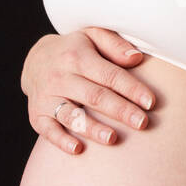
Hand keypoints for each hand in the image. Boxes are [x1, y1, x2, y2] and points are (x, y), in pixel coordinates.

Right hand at [20, 28, 156, 153]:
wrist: (35, 61)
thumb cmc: (75, 50)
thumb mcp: (92, 36)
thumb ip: (115, 44)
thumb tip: (137, 58)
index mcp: (77, 57)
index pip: (109, 75)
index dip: (131, 89)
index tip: (150, 103)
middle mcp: (60, 77)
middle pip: (94, 96)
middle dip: (119, 110)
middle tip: (142, 123)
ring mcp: (47, 98)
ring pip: (71, 115)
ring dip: (92, 128)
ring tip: (112, 138)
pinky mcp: (37, 115)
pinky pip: (48, 130)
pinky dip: (61, 140)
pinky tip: (78, 149)